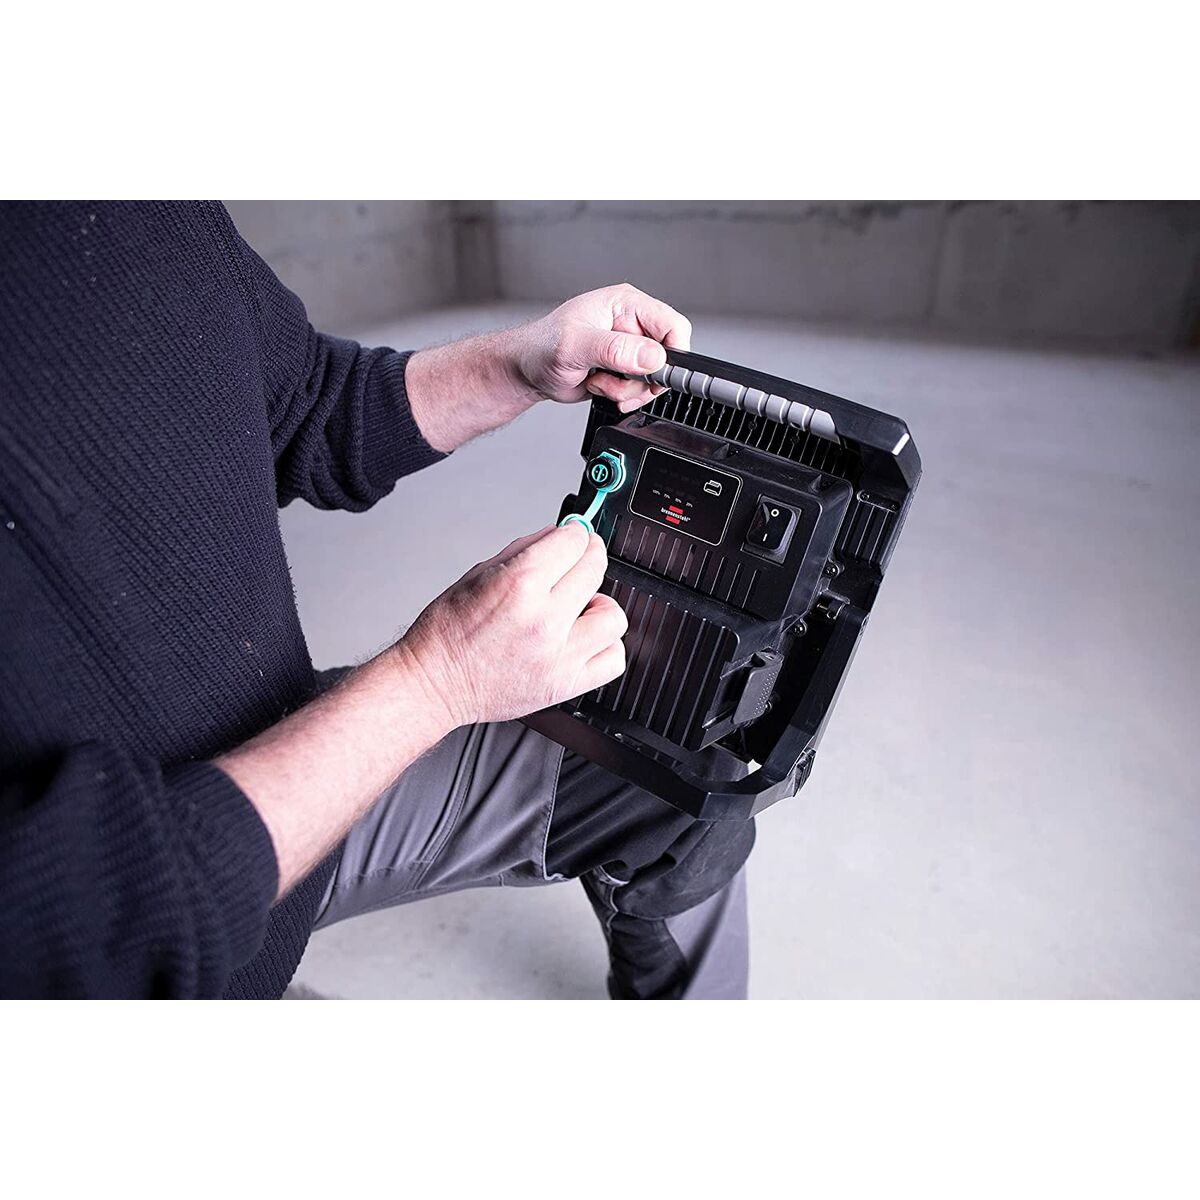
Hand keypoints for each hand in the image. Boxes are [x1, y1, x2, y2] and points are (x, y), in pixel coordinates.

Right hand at [394, 522, 627, 726]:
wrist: (435, 684)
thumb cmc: (447, 634)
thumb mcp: (478, 574)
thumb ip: (525, 550)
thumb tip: (558, 534)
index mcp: (519, 585)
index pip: (573, 541)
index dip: (574, 533)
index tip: (574, 535)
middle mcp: (544, 620)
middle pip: (595, 569)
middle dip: (587, 556)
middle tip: (577, 561)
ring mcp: (559, 655)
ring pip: (613, 616)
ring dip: (600, 605)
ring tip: (580, 608)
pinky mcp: (566, 684)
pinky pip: (613, 659)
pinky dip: (604, 646)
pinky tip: (584, 639)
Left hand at [512, 283, 692, 413]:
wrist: (527, 370)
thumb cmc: (541, 348)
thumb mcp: (576, 346)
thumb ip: (615, 349)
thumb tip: (652, 356)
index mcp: (625, 304)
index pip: (672, 324)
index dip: (672, 352)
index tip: (656, 374)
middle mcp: (631, 324)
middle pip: (666, 357)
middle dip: (642, 378)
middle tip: (615, 379)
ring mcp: (629, 348)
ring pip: (653, 379)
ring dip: (627, 390)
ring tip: (599, 380)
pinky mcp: (624, 369)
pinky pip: (640, 390)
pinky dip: (622, 396)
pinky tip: (600, 386)